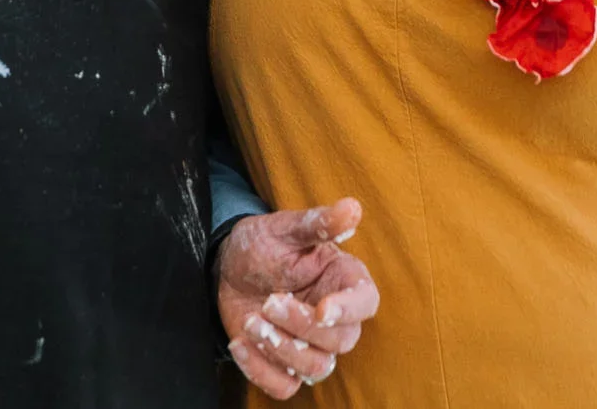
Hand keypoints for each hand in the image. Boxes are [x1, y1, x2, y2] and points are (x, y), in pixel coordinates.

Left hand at [216, 198, 378, 399]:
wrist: (230, 267)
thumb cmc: (265, 243)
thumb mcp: (286, 228)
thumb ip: (319, 223)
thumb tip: (352, 208)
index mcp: (344, 281)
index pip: (366, 302)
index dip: (349, 310)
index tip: (322, 308)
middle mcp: (335, 318)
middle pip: (340, 342)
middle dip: (302, 327)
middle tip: (269, 302)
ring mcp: (311, 345)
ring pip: (316, 368)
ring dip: (281, 350)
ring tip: (251, 321)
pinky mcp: (285, 365)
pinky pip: (285, 387)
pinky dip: (260, 370)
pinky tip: (239, 343)